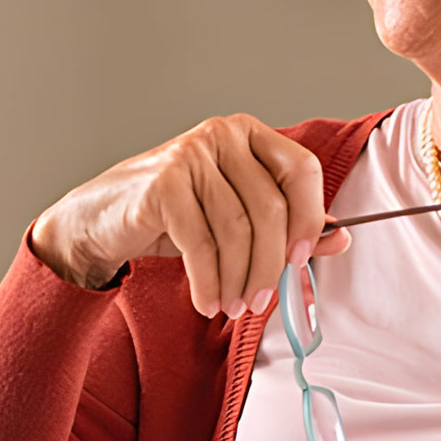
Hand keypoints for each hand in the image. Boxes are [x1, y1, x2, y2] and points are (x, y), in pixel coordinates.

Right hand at [30, 114, 350, 316]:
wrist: (100, 220)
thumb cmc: (174, 217)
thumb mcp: (235, 218)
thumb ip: (289, 225)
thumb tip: (340, 238)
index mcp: (248, 134)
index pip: (302, 169)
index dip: (310, 217)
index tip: (302, 259)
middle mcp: (221, 135)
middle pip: (271, 207)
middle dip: (271, 265)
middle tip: (262, 301)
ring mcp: (190, 155)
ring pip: (237, 231)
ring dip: (240, 280)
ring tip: (233, 306)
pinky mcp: (162, 185)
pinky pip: (202, 245)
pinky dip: (209, 282)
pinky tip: (208, 301)